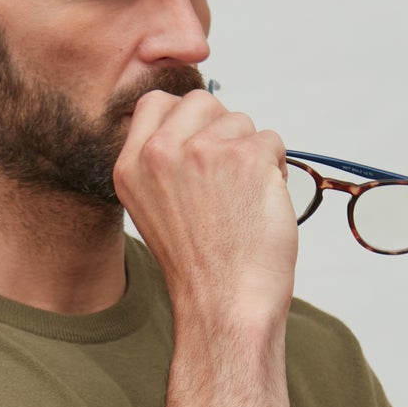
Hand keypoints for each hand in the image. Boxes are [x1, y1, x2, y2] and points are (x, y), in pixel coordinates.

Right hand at [113, 88, 297, 328]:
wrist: (225, 305)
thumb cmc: (199, 266)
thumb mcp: (153, 209)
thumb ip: (162, 163)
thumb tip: (197, 125)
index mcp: (131, 166)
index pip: (155, 102)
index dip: (186, 117)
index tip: (199, 146)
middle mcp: (161, 152)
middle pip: (202, 101)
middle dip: (223, 130)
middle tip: (226, 181)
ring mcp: (204, 151)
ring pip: (241, 120)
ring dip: (251, 153)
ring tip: (242, 201)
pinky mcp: (246, 157)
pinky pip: (271, 140)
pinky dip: (276, 170)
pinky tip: (261, 205)